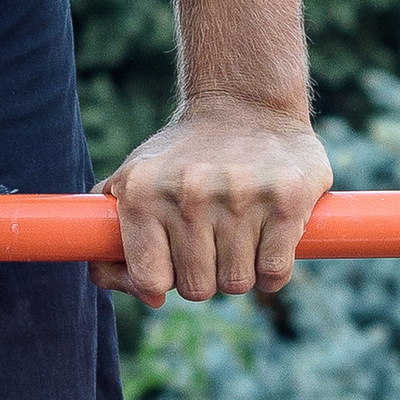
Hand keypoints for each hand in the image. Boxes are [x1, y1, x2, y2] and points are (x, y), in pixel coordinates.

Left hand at [95, 101, 331, 308]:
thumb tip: (149, 296)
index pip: (151, 280)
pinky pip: (274, 272)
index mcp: (143, 193)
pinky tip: (266, 243)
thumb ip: (113, 241)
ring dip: (240, 271)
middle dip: (206, 276)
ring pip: (237, 283)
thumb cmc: (184, 156)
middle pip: (198, 288)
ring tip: (240, 236)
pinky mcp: (286, 198)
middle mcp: (189, 194)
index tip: (175, 263)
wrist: (245, 102)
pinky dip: (271, 271)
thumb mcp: (132, 182)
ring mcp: (240, 196)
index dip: (165, 281)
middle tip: (213, 244)